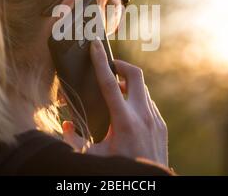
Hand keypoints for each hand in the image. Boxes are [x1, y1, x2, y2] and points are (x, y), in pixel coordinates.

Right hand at [62, 38, 167, 166]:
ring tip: (113, 94)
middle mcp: (143, 115)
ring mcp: (155, 119)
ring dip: (127, 86)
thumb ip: (74, 141)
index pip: (109, 83)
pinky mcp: (161, 125)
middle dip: (121, 65)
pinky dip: (136, 100)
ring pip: (142, 89)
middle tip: (109, 68)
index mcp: (124, 121)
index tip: (96, 46)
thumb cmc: (121, 171)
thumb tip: (66, 125)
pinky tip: (126, 111)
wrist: (149, 184)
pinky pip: (148, 103)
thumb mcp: (93, 158)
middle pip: (135, 75)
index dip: (101, 61)